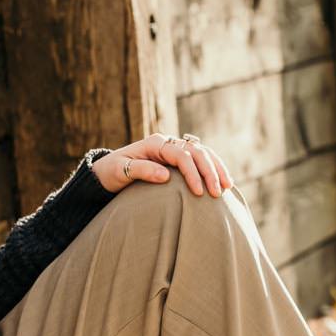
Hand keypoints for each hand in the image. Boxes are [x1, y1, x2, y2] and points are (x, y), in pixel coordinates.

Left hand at [97, 133, 234, 195]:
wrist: (108, 170)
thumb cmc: (112, 172)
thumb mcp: (121, 171)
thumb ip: (142, 171)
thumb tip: (166, 176)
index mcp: (155, 143)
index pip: (182, 155)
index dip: (192, 173)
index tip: (198, 193)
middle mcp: (168, 142)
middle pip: (197, 152)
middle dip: (210, 172)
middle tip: (218, 193)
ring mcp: (175, 148)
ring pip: (204, 153)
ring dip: (217, 168)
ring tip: (228, 187)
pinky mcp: (178, 157)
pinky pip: (201, 159)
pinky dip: (214, 168)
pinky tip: (223, 181)